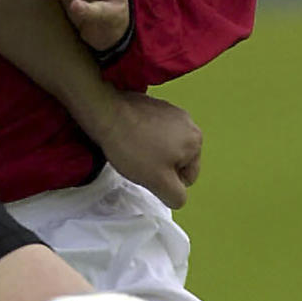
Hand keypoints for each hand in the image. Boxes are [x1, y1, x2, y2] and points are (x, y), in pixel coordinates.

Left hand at [94, 91, 201, 208]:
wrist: (106, 114)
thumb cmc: (133, 147)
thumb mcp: (158, 182)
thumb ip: (176, 196)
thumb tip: (177, 196)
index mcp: (195, 140)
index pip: (187, 177)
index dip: (166, 182)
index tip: (147, 171)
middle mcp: (187, 122)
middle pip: (176, 160)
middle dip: (159, 165)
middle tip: (139, 161)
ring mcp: (170, 110)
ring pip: (163, 145)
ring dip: (150, 151)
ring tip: (132, 148)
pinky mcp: (153, 104)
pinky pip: (152, 130)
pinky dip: (142, 136)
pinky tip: (128, 136)